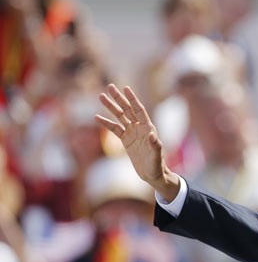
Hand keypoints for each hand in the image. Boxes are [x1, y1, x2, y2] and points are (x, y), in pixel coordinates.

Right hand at [95, 84, 179, 201]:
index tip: (126, 88)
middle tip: (109, 86)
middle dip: (119, 98)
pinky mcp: (126, 141)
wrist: (153, 175)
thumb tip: (152, 134)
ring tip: (101, 96)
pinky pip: (114, 129)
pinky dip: (106, 123)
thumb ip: (155, 145)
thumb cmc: (157, 165)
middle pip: (128, 109)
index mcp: (148, 128)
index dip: (132, 99)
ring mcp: (132, 133)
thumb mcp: (156, 156)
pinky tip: (96, 117)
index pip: (139, 110)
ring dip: (111, 107)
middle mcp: (140, 128)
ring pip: (120, 117)